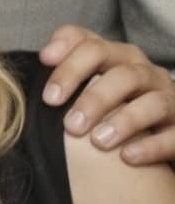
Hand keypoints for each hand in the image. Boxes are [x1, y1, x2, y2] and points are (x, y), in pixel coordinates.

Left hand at [40, 26, 174, 164]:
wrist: (160, 133)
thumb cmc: (113, 108)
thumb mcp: (90, 86)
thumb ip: (67, 73)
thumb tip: (41, 60)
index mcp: (118, 59)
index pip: (92, 45)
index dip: (69, 54)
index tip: (44, 65)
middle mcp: (146, 75)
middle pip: (123, 74)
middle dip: (94, 97)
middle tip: (69, 125)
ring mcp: (169, 100)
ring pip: (153, 102)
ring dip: (124, 121)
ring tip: (98, 142)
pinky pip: (174, 135)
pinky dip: (151, 145)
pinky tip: (128, 157)